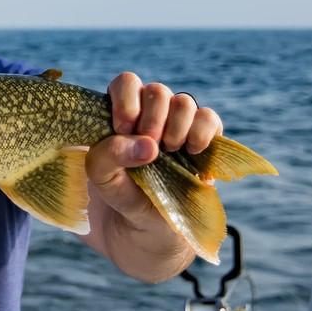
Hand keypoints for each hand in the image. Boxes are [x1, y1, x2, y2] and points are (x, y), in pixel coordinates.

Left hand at [86, 72, 222, 231]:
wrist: (148, 228)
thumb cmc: (119, 195)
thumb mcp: (101, 179)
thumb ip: (108, 156)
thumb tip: (148, 144)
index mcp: (121, 113)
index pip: (126, 82)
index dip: (126, 100)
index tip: (123, 128)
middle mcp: (151, 113)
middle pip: (156, 90)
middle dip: (152, 119)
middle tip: (149, 149)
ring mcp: (178, 125)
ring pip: (184, 101)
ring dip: (176, 127)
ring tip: (170, 153)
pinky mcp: (203, 139)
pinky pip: (210, 118)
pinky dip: (202, 132)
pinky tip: (192, 152)